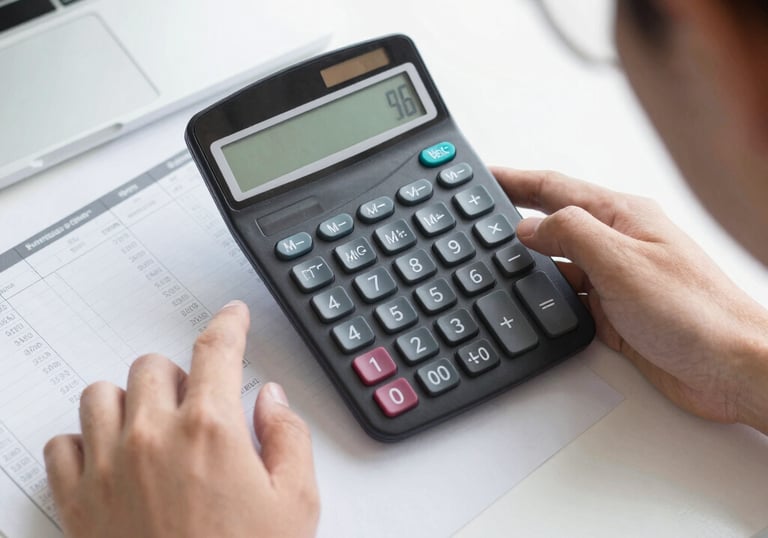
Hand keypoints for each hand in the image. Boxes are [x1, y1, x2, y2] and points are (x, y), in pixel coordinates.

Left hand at [43, 301, 318, 537]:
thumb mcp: (297, 503)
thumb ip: (289, 437)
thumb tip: (271, 400)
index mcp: (211, 430)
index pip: (217, 349)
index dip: (229, 323)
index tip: (233, 315)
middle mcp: (152, 437)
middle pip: (153, 365)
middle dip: (179, 375)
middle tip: (197, 403)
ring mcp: (107, 467)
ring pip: (101, 394)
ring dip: (129, 400)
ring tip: (152, 426)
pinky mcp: (76, 502)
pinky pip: (61, 445)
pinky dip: (83, 442)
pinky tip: (110, 458)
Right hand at [492, 167, 767, 430]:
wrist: (730, 368)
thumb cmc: (695, 312)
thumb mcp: (622, 261)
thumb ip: (571, 234)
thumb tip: (529, 226)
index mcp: (621, 217)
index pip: (555, 189)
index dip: (516, 180)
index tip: (485, 175)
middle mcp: (616, 244)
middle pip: (553, 223)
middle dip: (514, 217)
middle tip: (477, 214)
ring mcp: (614, 280)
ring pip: (558, 264)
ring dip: (527, 262)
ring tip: (493, 258)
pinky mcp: (613, 315)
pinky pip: (568, 299)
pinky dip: (545, 298)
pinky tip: (530, 301)